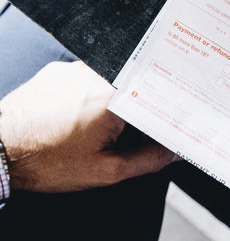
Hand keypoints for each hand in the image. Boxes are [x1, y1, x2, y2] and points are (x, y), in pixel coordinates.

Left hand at [0, 61, 174, 192]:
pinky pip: (89, 80)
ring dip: (115, 104)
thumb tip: (173, 151)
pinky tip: (78, 120)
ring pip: (115, 84)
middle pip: (139, 90)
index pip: (161, 101)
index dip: (170, 118)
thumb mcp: (105, 171)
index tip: (173, 133)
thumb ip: (148, 160)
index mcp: (115, 97)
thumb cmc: (44, 162)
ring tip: (94, 131)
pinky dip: (92, 97)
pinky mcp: (59, 70)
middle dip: (140, 114)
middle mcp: (97, 75)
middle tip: (129, 138)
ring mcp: (76, 69)